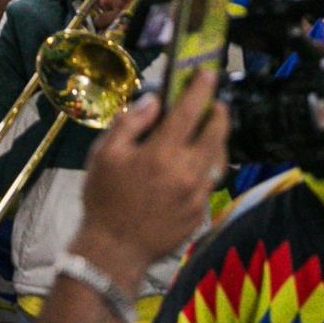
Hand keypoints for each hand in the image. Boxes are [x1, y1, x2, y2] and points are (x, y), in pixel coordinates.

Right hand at [71, 69, 229, 279]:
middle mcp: (188, 171)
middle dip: (219, 113)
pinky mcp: (200, 213)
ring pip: (219, 159)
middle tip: (214, 103)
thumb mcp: (105, 154)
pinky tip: (191, 168)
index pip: (191, 111)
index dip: (201, 88)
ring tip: (207, 133)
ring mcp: (198, 195)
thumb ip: (130, 123)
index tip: (207, 73)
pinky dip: (205, 169)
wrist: (114, 249)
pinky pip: (209, 183)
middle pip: (217, 134)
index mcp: (163, 153)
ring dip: (217, 141)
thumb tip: (154, 103)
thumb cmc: (104, 198)